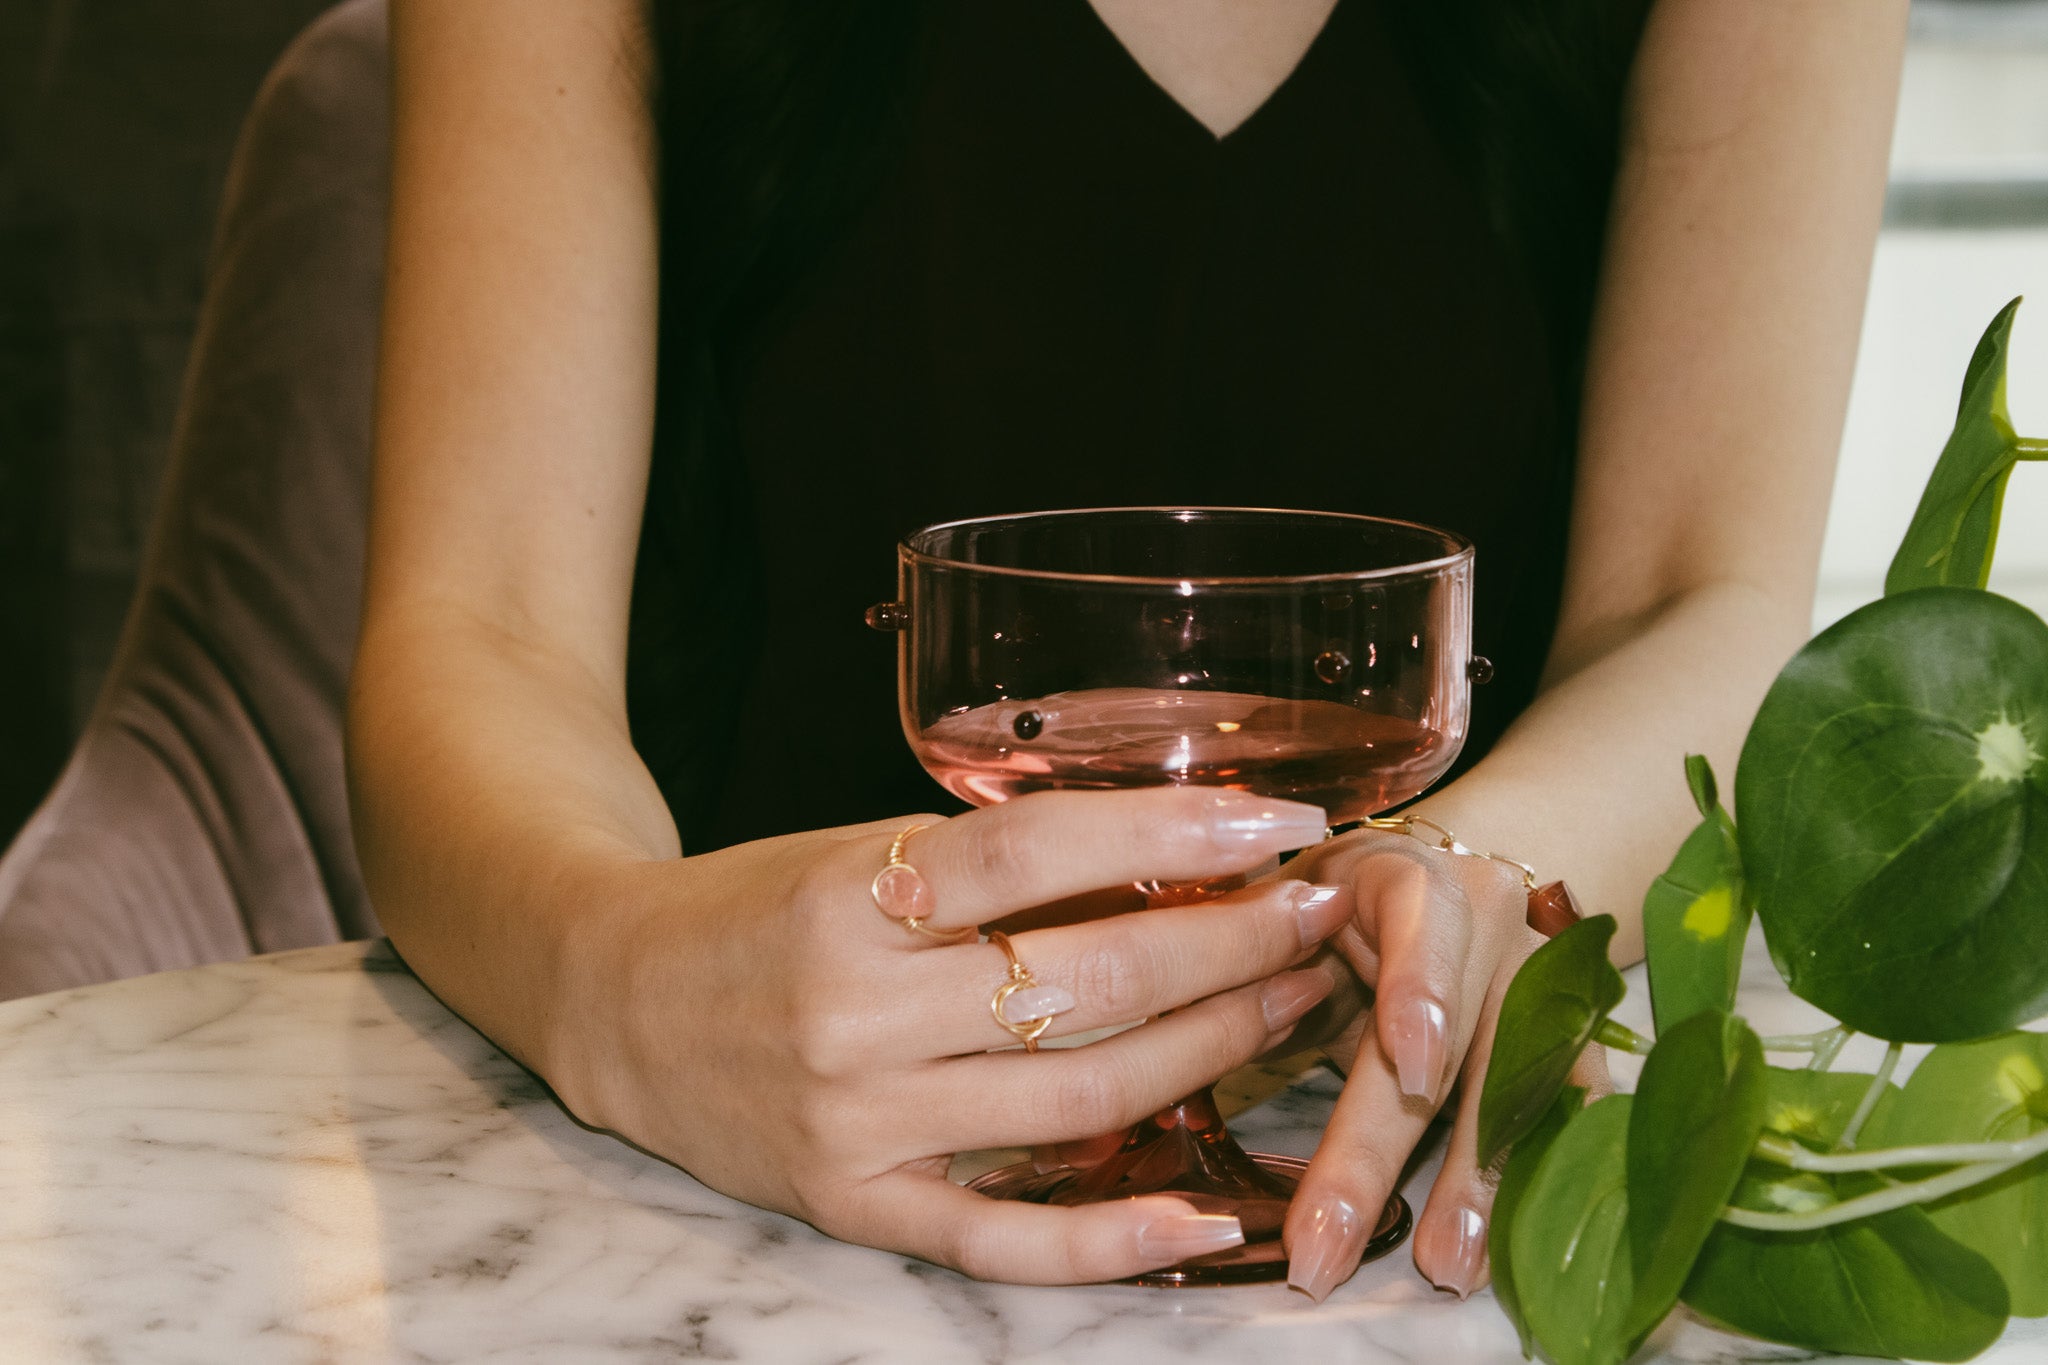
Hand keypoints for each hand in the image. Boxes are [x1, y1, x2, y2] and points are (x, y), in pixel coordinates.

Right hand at [550, 787, 1356, 1282]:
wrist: (613, 999)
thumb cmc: (754, 910)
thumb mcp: (855, 851)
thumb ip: (986, 866)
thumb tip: (1167, 853)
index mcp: (850, 895)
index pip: (1038, 854)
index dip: (1173, 834)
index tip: (1280, 820)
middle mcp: (855, 1012)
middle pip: (1084, 982)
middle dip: (1228, 946)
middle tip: (1317, 914)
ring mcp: (858, 1122)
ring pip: (1075, 1101)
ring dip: (1209, 1053)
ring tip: (1292, 1005)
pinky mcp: (853, 1206)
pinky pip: (1001, 1242)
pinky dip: (1110, 1241)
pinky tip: (1205, 1219)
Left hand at [1277, 829, 1611, 1300]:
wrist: (1426, 887)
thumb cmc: (1323, 906)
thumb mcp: (1276, 910)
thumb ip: (1238, 959)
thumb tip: (1164, 1013)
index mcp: (1408, 876)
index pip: (1422, 924)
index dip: (1420, 992)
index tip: (1410, 1066)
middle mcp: (1492, 924)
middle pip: (1457, 1038)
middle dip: (1393, 1148)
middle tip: (1331, 1241)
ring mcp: (1540, 984)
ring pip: (1524, 1085)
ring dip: (1482, 1182)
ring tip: (1447, 1267)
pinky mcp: (1565, 1040)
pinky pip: (1567, 1115)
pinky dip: (1534, 1180)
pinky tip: (1501, 1248)